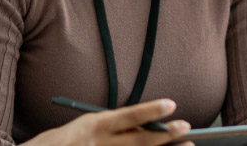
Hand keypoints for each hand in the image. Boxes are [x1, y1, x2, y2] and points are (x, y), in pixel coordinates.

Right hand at [22, 99, 192, 145]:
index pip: (128, 116)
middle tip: (188, 129)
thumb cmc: (59, 143)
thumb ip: (111, 128)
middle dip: (167, 135)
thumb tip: (144, 129)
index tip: (172, 105)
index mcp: (94, 125)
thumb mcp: (84, 127)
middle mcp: (99, 143)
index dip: (151, 111)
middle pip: (140, 140)